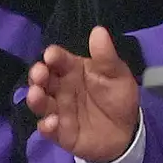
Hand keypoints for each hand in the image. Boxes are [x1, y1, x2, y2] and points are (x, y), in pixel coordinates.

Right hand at [27, 26, 139, 162]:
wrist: (127, 132)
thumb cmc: (118, 97)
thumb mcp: (117, 75)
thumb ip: (106, 56)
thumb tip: (98, 30)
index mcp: (72, 70)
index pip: (58, 59)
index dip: (52, 56)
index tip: (51, 56)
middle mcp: (60, 88)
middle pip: (42, 79)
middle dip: (37, 75)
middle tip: (40, 74)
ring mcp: (58, 110)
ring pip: (40, 102)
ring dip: (35, 98)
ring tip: (37, 94)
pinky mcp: (60, 132)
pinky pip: (48, 129)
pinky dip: (46, 126)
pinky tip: (52, 122)